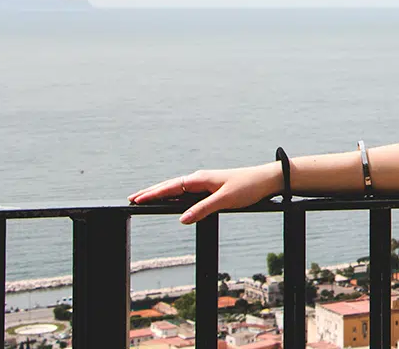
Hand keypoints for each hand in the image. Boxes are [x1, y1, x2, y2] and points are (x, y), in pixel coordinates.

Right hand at [128, 164, 281, 224]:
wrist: (266, 180)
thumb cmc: (248, 187)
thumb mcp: (225, 200)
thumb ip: (202, 209)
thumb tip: (182, 219)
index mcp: (200, 179)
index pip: (171, 186)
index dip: (153, 193)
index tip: (136, 198)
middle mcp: (200, 179)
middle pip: (170, 185)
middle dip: (151, 192)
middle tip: (132, 198)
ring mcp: (205, 183)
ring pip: (178, 188)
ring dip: (161, 193)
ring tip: (145, 198)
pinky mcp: (212, 188)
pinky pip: (187, 192)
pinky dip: (174, 195)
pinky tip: (171, 200)